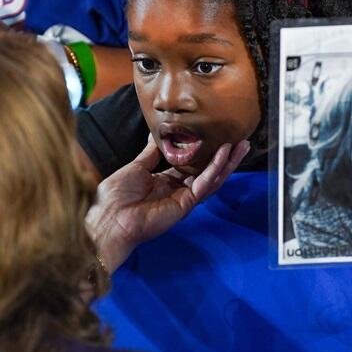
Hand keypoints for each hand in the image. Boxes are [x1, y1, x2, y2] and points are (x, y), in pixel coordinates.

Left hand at [86, 134, 249, 271]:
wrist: (110, 217)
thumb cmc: (116, 195)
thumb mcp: (136, 166)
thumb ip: (151, 152)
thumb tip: (157, 133)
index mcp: (164, 181)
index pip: (191, 164)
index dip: (204, 152)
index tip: (215, 137)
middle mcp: (177, 190)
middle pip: (207, 172)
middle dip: (225, 158)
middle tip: (240, 141)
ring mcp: (183, 198)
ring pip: (212, 179)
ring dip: (227, 163)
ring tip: (241, 146)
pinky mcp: (186, 204)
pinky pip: (204, 184)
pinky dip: (215, 169)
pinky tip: (224, 154)